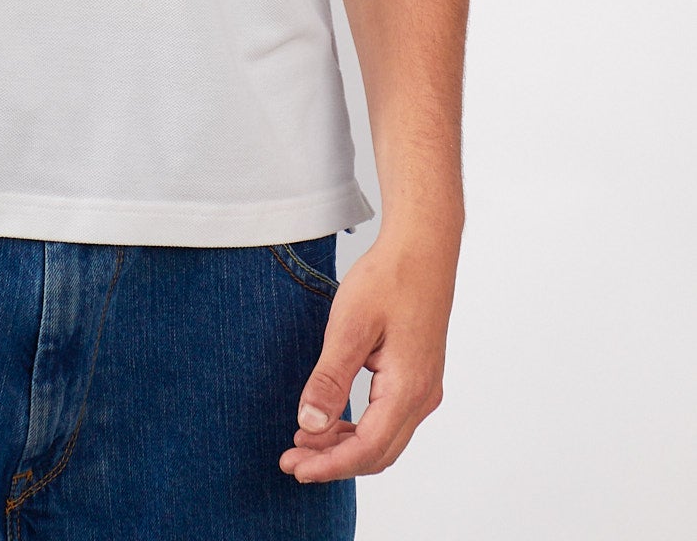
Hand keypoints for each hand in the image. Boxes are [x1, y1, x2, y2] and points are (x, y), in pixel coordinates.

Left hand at [278, 225, 459, 483]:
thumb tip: (310, 425)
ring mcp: (424, 388)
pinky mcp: (418, 377)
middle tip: (291, 460)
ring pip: (384, 439)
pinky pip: (389, 420)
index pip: (367, 448)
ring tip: (304, 442)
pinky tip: (331, 422)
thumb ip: (330, 379)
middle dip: (333, 462)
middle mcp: (422, 396)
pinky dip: (359, 429)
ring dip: (345, 447)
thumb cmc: (389, 279)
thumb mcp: (350, 326)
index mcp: (408, 388)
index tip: (295, 467)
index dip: (329, 464)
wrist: (422, 248)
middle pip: (378, 452)